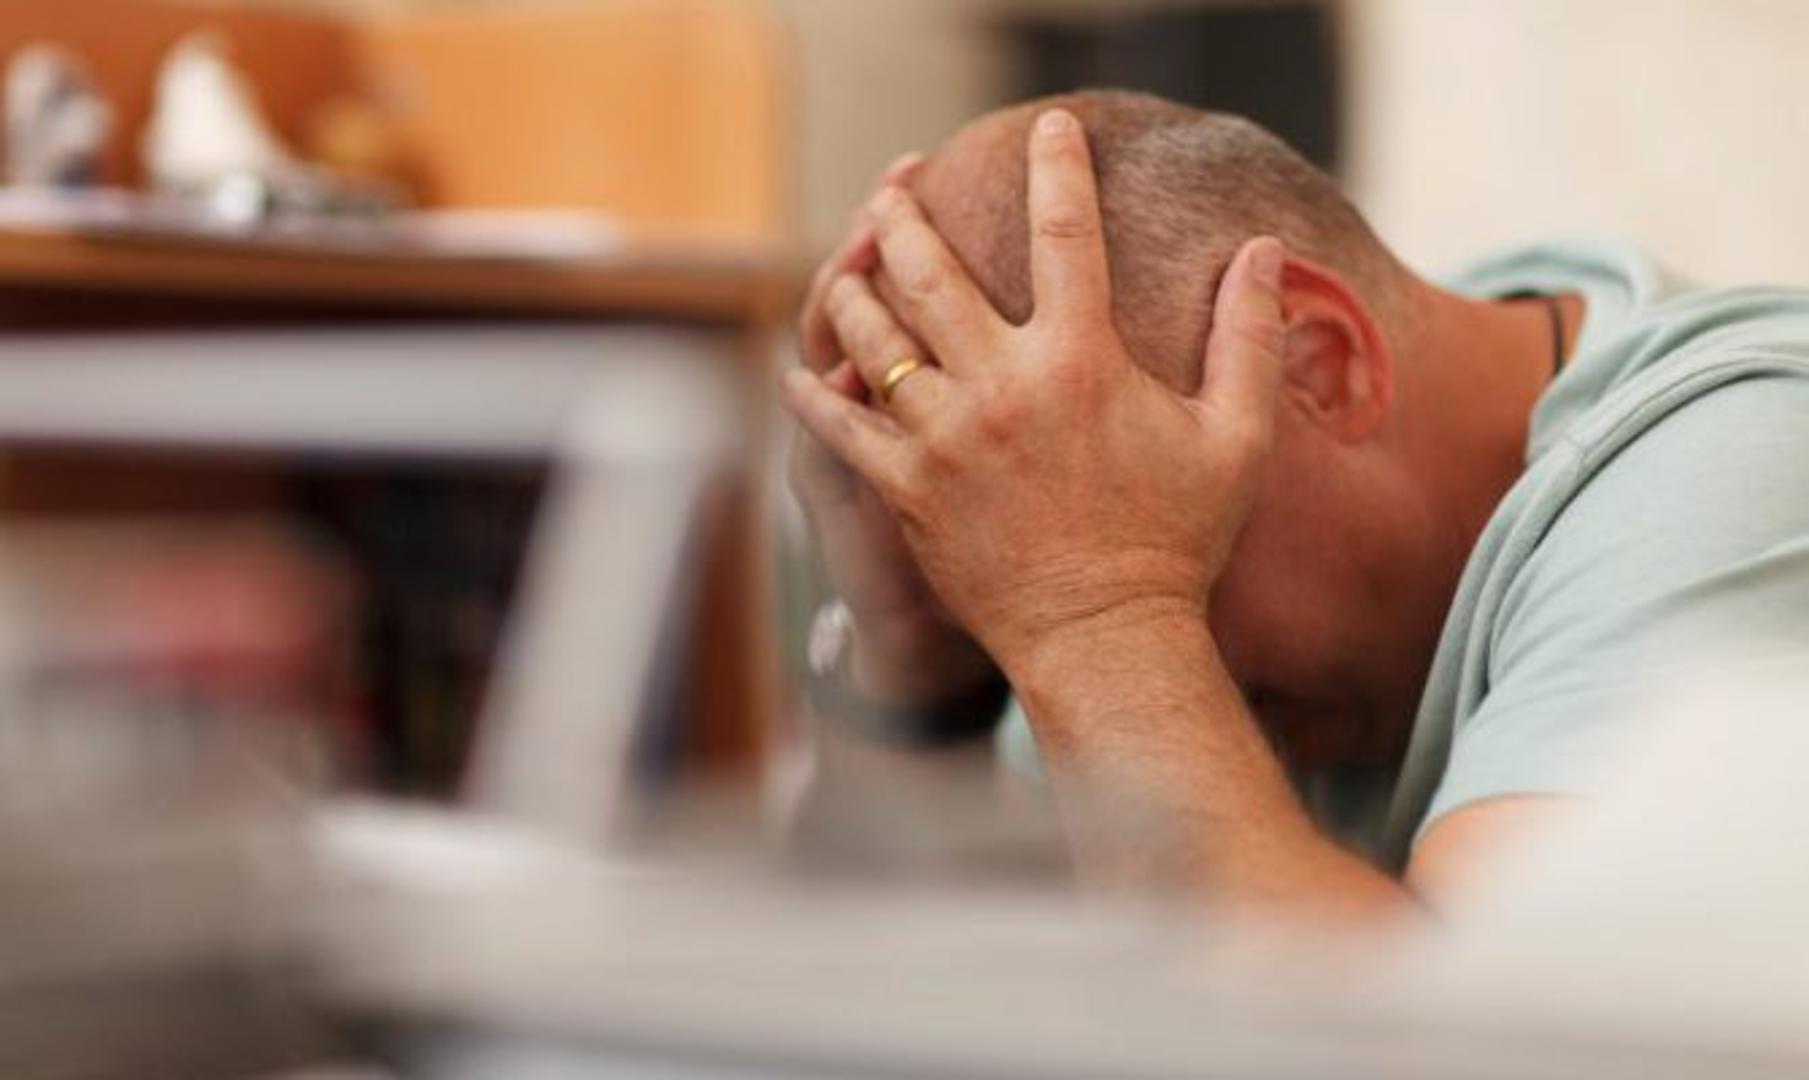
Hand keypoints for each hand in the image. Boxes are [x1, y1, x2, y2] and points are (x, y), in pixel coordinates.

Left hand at [783, 109, 1288, 675]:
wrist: (1106, 637)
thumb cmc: (1177, 540)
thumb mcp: (1235, 437)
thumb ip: (1247, 337)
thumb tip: (1264, 249)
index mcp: (1081, 361)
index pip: (1067, 234)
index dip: (1058, 169)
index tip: (1050, 128)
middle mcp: (1003, 386)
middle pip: (932, 272)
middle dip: (903, 216)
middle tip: (890, 187)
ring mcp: (947, 437)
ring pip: (875, 339)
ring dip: (853, 290)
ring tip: (845, 264)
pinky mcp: (908, 488)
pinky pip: (842, 426)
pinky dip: (816, 390)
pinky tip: (799, 367)